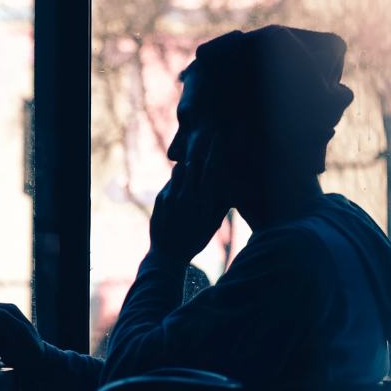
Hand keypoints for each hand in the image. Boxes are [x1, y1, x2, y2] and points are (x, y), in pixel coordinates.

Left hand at [150, 134, 229, 261]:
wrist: (168, 254)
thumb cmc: (195, 240)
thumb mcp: (213, 225)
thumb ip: (222, 204)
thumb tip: (230, 189)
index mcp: (203, 202)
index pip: (211, 169)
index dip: (215, 150)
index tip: (217, 136)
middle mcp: (187, 196)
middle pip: (193, 165)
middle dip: (198, 162)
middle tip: (200, 164)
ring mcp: (171, 196)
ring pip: (179, 170)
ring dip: (185, 172)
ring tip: (188, 185)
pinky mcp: (160, 198)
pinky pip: (170, 183)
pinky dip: (176, 185)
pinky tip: (177, 201)